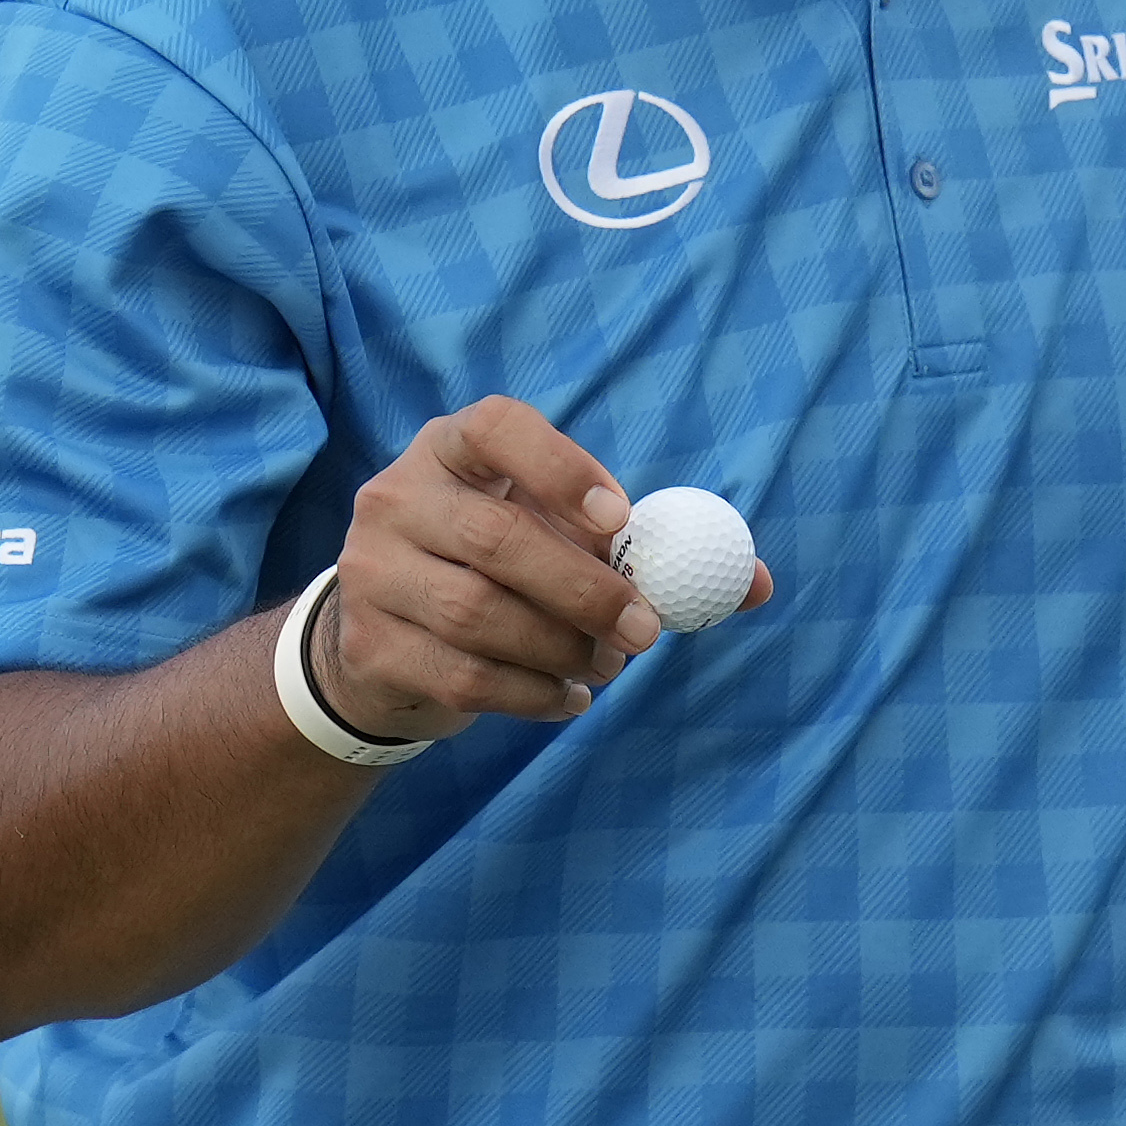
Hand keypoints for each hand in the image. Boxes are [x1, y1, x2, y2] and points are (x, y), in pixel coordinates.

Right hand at [315, 397, 769, 744]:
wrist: (391, 635)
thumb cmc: (503, 567)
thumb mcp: (562, 537)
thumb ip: (650, 549)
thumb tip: (755, 583)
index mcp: (452, 448)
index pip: (496, 428)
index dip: (561, 467)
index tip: (620, 519)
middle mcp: (398, 499)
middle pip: (496, 538)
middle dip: (586, 590)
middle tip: (646, 630)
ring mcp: (372, 573)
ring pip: (479, 615)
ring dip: (563, 649)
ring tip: (609, 664)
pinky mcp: (370, 645)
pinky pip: (465, 677)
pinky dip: (534, 695)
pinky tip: (570, 697)